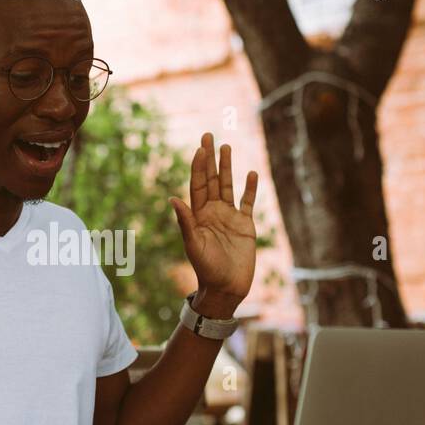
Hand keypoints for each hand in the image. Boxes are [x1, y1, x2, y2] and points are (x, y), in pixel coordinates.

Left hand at [169, 133, 258, 314]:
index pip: (198, 185)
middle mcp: (213, 212)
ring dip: (228, 167)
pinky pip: (248, 202)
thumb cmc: (207, 270)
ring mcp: (230, 217)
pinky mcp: (245, 225)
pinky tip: (251, 174)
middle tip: (208, 135)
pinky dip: (250, 189)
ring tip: (226, 146)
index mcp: (199, 215)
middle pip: (212, 179)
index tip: (199, 149)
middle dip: (210, 158)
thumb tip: (172, 199)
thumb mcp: (194, 245)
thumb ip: (186, 222)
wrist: (226, 288)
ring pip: (228, 186)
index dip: (199, 167)